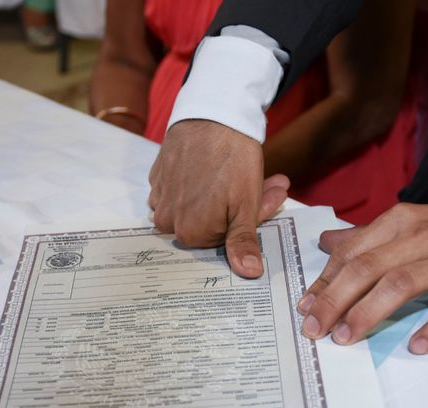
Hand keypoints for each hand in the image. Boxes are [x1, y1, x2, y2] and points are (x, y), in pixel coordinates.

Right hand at [149, 120, 288, 277]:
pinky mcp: (158, 175)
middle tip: (269, 185)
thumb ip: (243, 242)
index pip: (222, 240)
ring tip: (247, 174)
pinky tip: (218, 168)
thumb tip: (249, 273)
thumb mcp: (245, 205)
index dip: (249, 220)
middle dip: (241, 207)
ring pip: (196, 206)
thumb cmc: (232, 160)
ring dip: (223, 195)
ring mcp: (159, 196)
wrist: (213, 113)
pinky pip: (181, 190)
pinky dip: (201, 183)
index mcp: (190, 232)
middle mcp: (168, 220)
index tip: (270, 199)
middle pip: (209, 223)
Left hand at [297, 203, 427, 353]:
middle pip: (369, 268)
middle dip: (336, 299)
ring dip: (369, 313)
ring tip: (346, 337)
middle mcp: (423, 237)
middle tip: (316, 328)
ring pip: (403, 284)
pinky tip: (416, 346)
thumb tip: (326, 243)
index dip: (325, 282)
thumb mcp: (405, 227)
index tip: (305, 308)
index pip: (353, 252)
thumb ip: (365, 238)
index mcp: (400, 222)